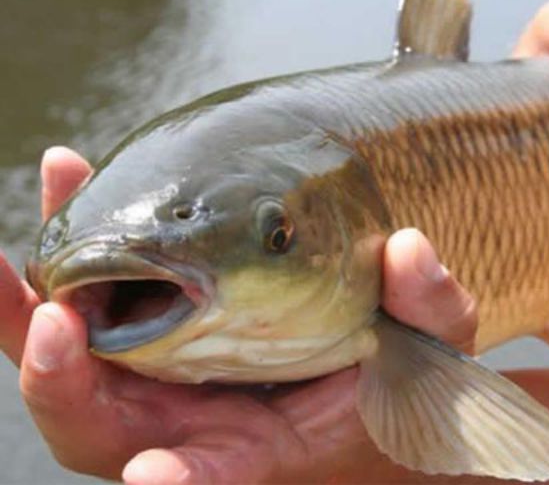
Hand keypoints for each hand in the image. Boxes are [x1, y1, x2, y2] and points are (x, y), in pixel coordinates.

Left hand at [1, 148, 477, 483]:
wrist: (349, 373)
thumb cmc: (387, 381)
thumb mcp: (425, 350)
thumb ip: (426, 308)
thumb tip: (409, 250)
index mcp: (257, 444)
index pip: (214, 470)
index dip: (185, 477)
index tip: (157, 474)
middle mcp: (187, 421)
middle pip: (96, 420)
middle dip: (56, 375)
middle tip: (48, 312)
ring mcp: (158, 377)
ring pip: (70, 357)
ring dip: (32, 299)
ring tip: (49, 203)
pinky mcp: (146, 332)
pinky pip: (87, 301)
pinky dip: (69, 248)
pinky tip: (72, 177)